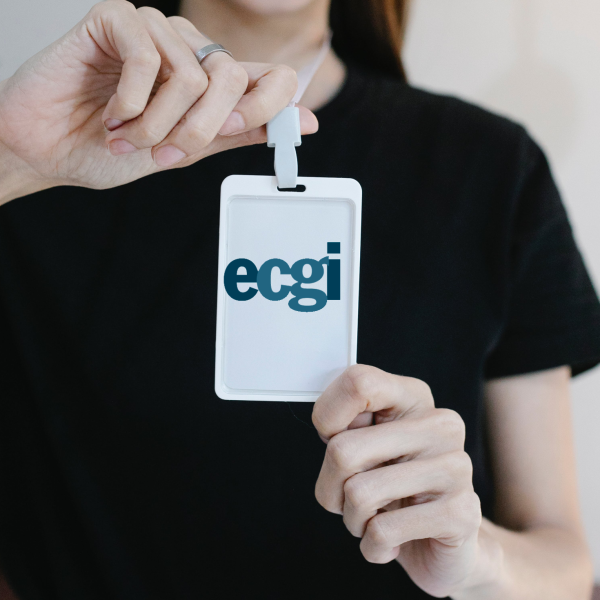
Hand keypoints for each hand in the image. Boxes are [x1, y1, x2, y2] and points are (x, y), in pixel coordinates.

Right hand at [0, 1, 316, 200]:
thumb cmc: (110, 150)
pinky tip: (110, 111)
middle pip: (232, 80)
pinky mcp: (115, 19)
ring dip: (155, 123)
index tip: (233, 134)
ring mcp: (155, 31)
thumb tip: (304, 122)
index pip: (272, 77)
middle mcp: (190, 51)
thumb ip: (241, 132)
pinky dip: (130, 100)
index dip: (269, 109)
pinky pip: (147, 56)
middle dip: (196, 131)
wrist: (49, 151)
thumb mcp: (187, 150)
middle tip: (160, 151)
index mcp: (212, 82)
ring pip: (190, 76)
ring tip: (125, 135)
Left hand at [312, 365, 482, 597]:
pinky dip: (372, 545)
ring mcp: (455, 467)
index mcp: (412, 397)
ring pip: (358, 494)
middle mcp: (440, 424)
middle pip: (343, 450)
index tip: (333, 439)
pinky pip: (381, 531)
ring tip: (376, 518)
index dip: (328, 417)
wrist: (444, 541)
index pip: (358, 382)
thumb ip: (345, 426)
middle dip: (331, 488)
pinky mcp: (460, 513)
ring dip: (353, 519)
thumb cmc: (394, 487)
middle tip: (351, 497)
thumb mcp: (364, 446)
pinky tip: (393, 540)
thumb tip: (329, 428)